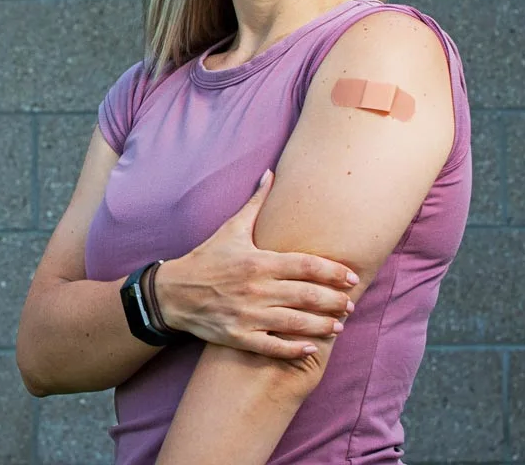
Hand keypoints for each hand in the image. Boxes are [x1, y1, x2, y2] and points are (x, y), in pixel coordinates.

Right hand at [154, 169, 358, 358]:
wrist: (173, 292)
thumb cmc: (206, 259)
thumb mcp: (231, 229)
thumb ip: (256, 204)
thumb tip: (271, 174)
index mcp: (259, 261)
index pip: (306, 265)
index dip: (333, 272)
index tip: (352, 277)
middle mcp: (256, 288)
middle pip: (307, 295)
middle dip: (334, 301)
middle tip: (351, 304)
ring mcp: (247, 315)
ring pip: (295, 322)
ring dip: (322, 325)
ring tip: (340, 325)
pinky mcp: (238, 337)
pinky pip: (272, 347)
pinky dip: (293, 350)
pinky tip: (311, 348)